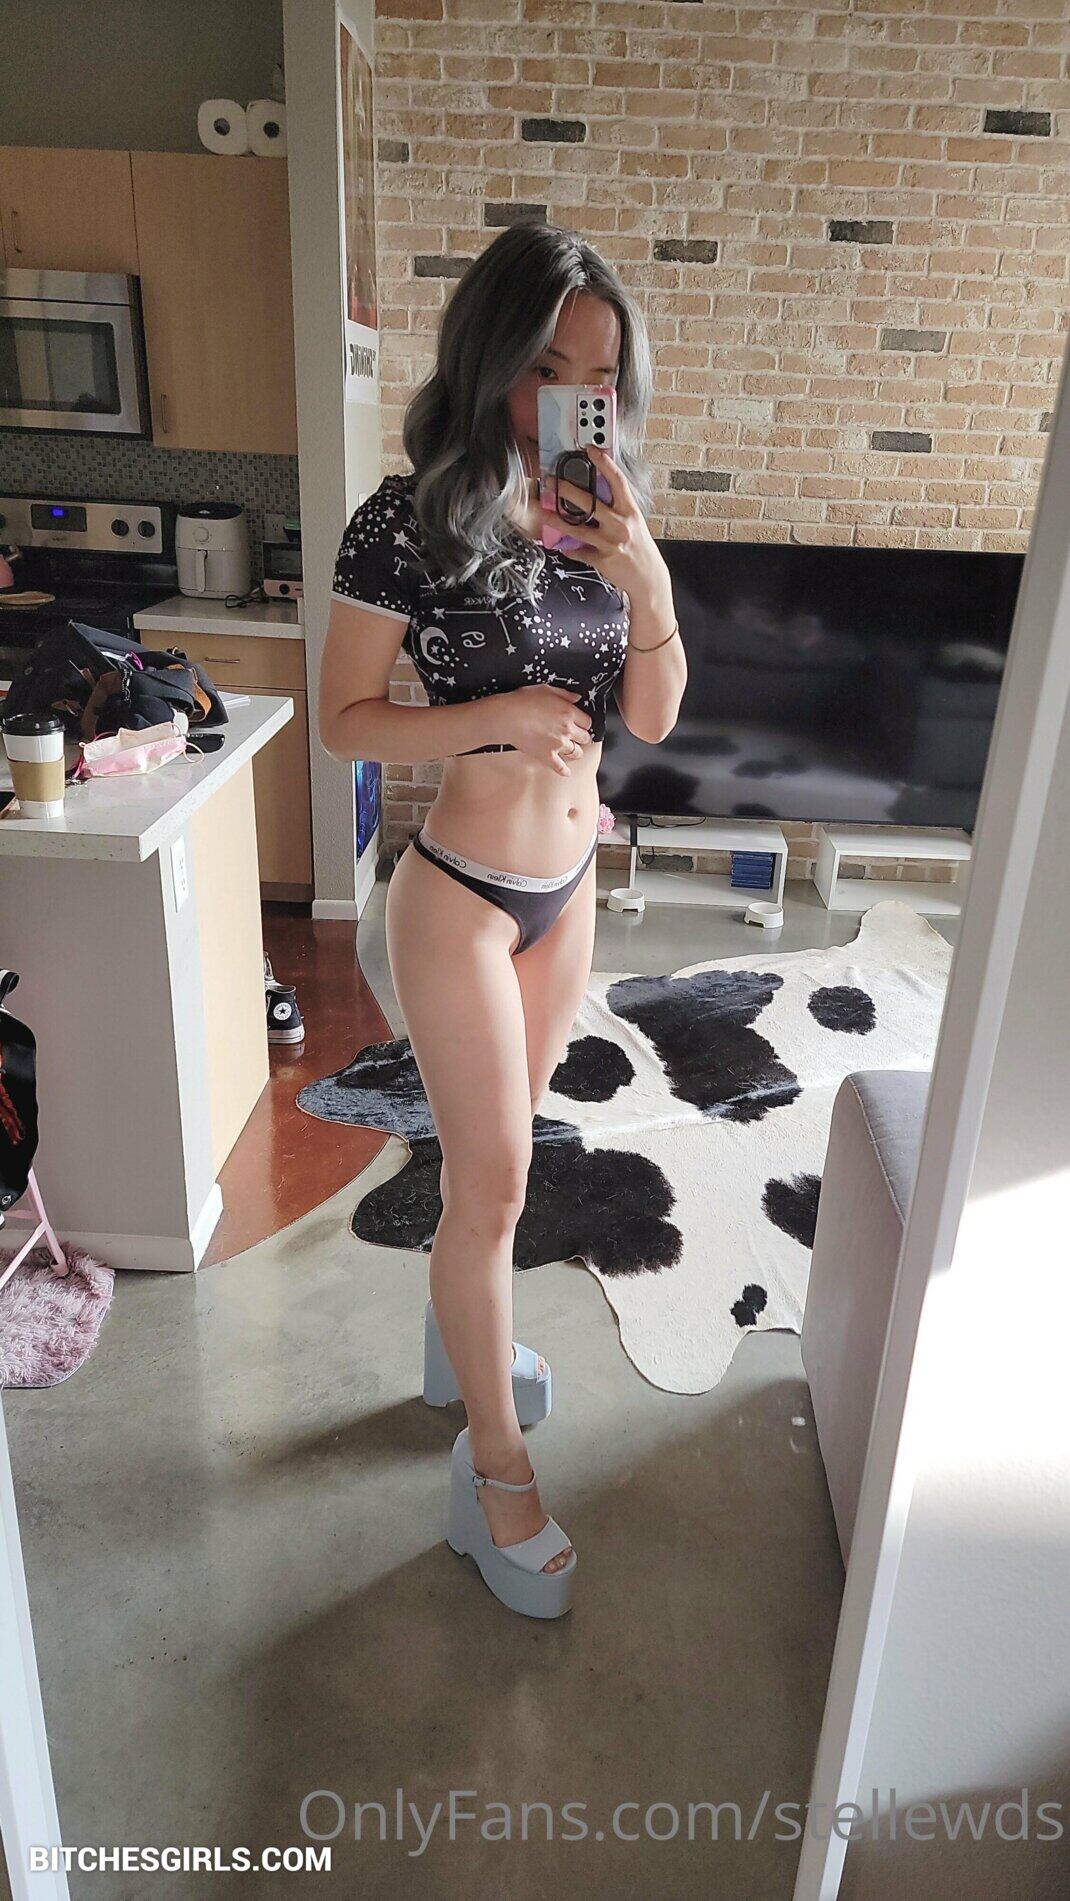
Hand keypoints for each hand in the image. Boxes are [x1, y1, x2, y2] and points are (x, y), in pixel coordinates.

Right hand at [493, 685, 593, 775]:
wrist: (507, 717)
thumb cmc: (523, 701)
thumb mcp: (546, 689)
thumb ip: (565, 694)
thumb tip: (577, 698)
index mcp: (568, 712)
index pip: (587, 722)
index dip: (584, 723)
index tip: (581, 724)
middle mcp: (567, 730)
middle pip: (585, 738)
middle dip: (583, 737)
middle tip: (579, 737)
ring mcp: (558, 745)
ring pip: (576, 752)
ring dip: (576, 752)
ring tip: (573, 751)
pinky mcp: (547, 756)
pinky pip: (560, 767)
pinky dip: (564, 770)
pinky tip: (566, 771)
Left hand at [541, 444, 672, 612]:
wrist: (648, 579)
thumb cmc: (641, 549)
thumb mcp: (635, 524)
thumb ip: (617, 510)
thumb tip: (596, 496)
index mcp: (630, 512)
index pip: (617, 481)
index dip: (604, 463)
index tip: (590, 450)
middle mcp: (620, 525)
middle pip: (590, 503)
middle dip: (567, 490)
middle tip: (551, 482)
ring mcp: (610, 543)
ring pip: (577, 528)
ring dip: (557, 520)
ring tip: (542, 512)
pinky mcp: (602, 560)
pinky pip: (580, 552)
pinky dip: (569, 549)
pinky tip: (561, 546)